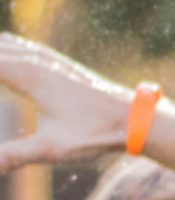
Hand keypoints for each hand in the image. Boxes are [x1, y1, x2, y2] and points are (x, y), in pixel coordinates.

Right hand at [0, 33, 129, 172]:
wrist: (136, 118)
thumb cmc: (97, 134)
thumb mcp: (52, 150)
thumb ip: (13, 157)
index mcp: (30, 75)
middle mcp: (37, 61)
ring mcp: (48, 59)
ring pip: (4, 42)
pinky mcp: (57, 64)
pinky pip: (19, 46)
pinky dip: (3, 47)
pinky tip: (3, 52)